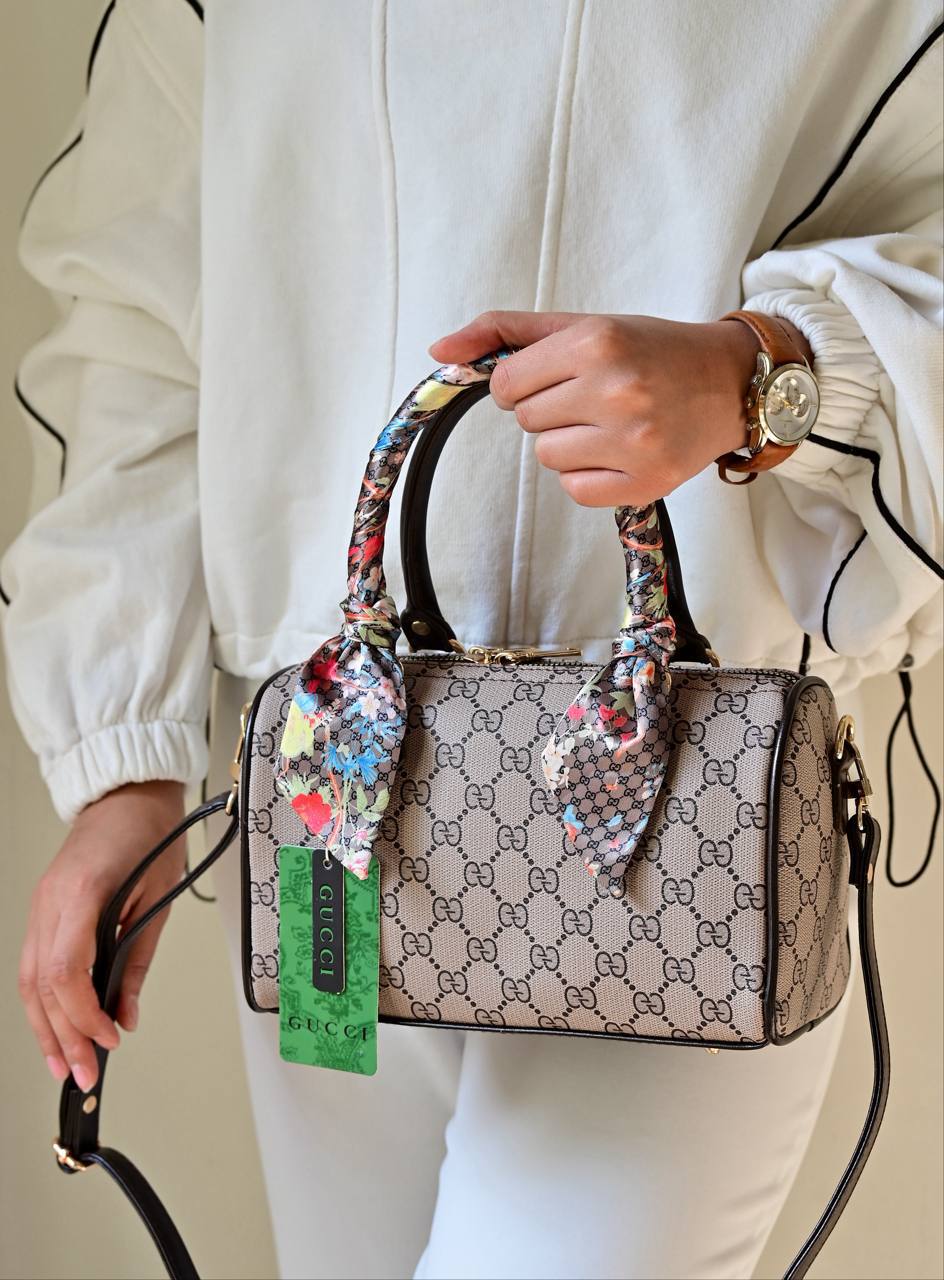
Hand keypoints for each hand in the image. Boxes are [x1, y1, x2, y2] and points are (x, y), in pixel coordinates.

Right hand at [18, 780, 186, 1091]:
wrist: (129, 796)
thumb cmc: (151, 835)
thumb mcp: (159, 897)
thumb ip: (139, 960)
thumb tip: (127, 1015)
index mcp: (82, 894)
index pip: (65, 973)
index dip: (83, 1016)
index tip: (107, 1040)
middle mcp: (51, 902)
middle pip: (41, 986)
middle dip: (61, 1037)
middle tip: (81, 1077)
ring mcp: (41, 905)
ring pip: (28, 980)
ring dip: (44, 1028)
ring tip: (62, 1066)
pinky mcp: (43, 908)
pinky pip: (34, 963)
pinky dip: (43, 1001)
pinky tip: (55, 1027)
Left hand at [428, 311, 773, 506]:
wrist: (729, 383)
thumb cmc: (651, 351)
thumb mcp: (583, 325)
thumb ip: (505, 332)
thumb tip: (437, 352)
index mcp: (598, 343)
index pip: (507, 383)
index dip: (523, 383)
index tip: (555, 378)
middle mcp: (617, 391)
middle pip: (526, 420)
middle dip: (549, 408)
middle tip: (594, 397)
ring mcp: (633, 442)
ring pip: (547, 456)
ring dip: (567, 443)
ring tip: (609, 423)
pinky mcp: (644, 483)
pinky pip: (574, 488)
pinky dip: (587, 474)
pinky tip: (619, 451)